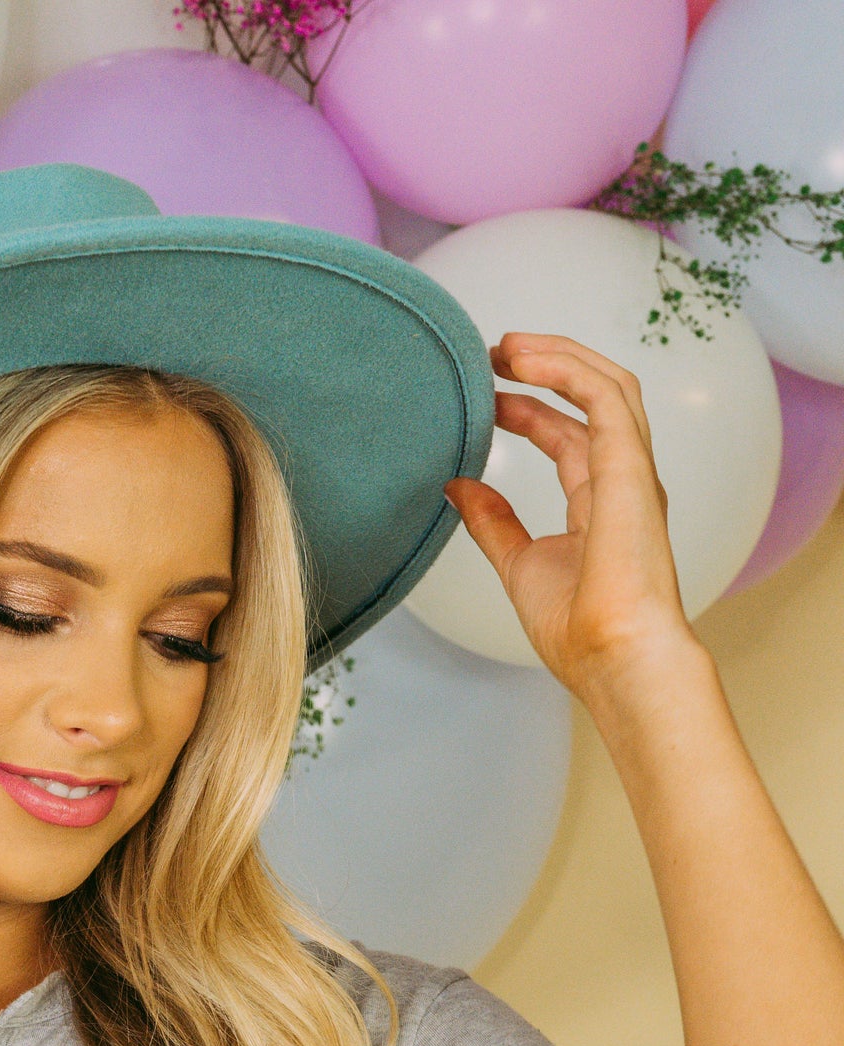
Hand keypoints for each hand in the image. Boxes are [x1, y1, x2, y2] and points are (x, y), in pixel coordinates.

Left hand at [443, 332, 701, 698]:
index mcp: (601, 505)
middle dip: (545, 369)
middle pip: (590, 399)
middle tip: (493, 354)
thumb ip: (492, 523)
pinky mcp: (629, 466)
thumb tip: (457, 487)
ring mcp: (631, 471)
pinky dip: (566, 369)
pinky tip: (525, 361)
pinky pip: (604, 396)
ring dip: (558, 356)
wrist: (614, 657)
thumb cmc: (579, 631)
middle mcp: (622, 481)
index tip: (487, 397)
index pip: (568, 437)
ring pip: (606, 384)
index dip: (529, 409)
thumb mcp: (519, 565)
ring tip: (506, 345)